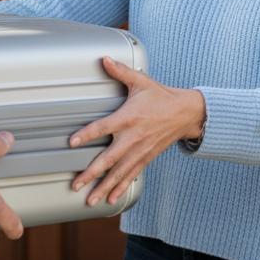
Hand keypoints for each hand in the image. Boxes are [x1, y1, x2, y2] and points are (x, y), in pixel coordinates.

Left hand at [68, 57, 205, 206]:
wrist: (186, 113)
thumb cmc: (161, 96)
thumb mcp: (141, 81)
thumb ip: (120, 71)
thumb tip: (104, 58)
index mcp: (129, 117)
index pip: (104, 127)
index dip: (88, 134)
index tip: (72, 143)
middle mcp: (133, 137)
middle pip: (109, 158)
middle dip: (91, 173)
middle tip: (76, 184)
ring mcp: (140, 150)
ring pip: (119, 173)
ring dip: (104, 187)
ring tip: (90, 200)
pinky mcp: (146, 158)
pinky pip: (132, 176)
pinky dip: (121, 188)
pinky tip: (111, 200)